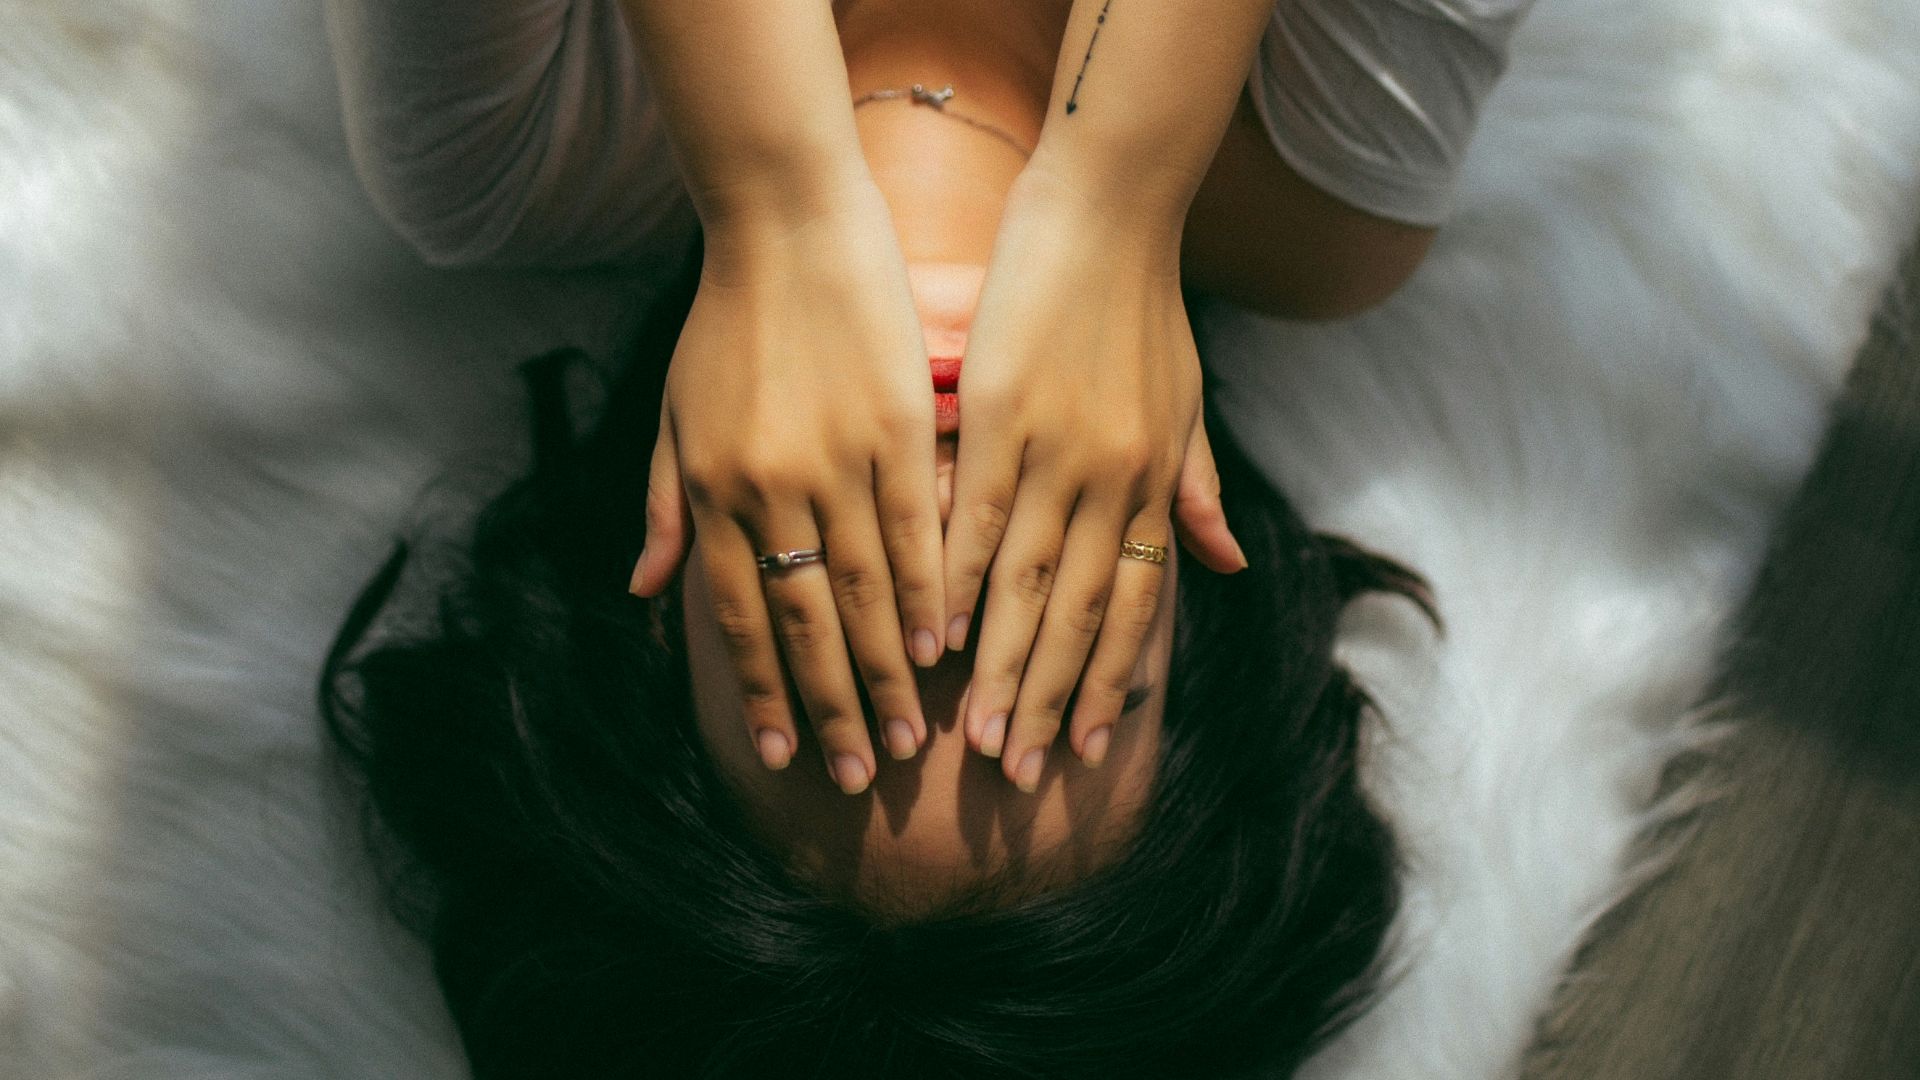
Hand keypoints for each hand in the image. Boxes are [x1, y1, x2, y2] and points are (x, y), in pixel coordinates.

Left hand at [628, 182, 944, 794]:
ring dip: (887, 669)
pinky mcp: (895, 427)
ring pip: (865, 589)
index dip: (759, 689)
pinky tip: (944, 643)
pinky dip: (929, 591)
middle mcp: (769, 487)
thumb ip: (665, 508)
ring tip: (910, 734)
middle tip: (860, 776)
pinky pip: (915, 528)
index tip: (779, 753)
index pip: (736, 616)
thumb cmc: (725, 322)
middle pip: (805, 621)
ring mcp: (836, 459)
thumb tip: (647, 596)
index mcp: (712, 489)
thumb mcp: (674, 416)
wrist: (785, 224)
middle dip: (831, 706)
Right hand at [944, 166, 1246, 793]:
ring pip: (1026, 585)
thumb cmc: (1145, 305)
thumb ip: (1198, 488)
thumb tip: (1227, 566)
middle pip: (1079, 615)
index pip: (1132, 607)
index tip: (1085, 751)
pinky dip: (955, 580)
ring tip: (972, 737)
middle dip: (1050, 701)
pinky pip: (975, 516)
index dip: (1108, 682)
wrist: (1111, 209)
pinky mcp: (1002, 416)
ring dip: (998, 666)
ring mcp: (1057, 452)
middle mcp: (1113, 482)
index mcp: (1153, 483)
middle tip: (1020, 775)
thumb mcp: (1188, 404)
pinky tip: (932, 633)